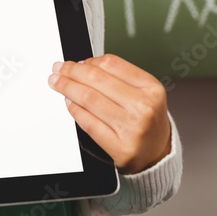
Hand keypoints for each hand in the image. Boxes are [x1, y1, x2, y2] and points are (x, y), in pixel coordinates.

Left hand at [48, 54, 170, 174]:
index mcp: (151, 88)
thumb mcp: (144, 92)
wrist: (158, 154)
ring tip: (58, 83)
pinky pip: (88, 123)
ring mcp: (132, 128)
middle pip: (97, 79)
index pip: (111, 64)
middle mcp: (143, 107)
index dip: (87, 60)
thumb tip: (84, 66)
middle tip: (59, 69)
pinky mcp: (120, 147)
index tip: (74, 63)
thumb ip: (118, 76)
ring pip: (89, 98)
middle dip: (71, 71)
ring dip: (68, 88)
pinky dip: (74, 110)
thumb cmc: (147, 120)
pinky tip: (69, 103)